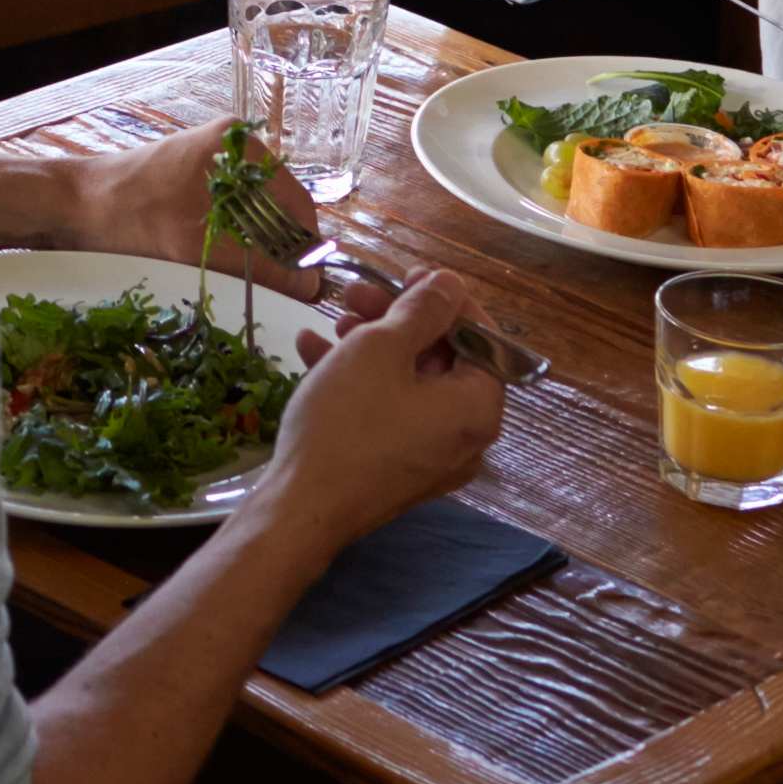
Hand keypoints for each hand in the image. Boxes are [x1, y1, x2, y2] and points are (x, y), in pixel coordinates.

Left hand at [73, 120, 318, 291]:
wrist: (70, 205)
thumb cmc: (130, 217)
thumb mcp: (196, 246)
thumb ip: (257, 266)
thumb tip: (311, 286)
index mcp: (241, 147)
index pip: (297, 203)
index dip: (305, 248)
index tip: (307, 288)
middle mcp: (234, 148)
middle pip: (278, 210)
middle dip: (280, 251)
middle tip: (278, 294)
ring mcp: (214, 164)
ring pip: (254, 216)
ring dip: (255, 251)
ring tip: (251, 286)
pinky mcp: (195, 181)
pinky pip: (232, 216)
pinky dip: (233, 243)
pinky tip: (225, 269)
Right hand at [261, 269, 503, 541]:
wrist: (300, 508)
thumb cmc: (346, 421)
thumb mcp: (381, 349)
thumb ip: (423, 309)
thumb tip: (452, 285)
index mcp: (478, 408)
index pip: (482, 339)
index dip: (447, 300)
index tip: (408, 275)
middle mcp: (465, 438)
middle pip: (442, 360)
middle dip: (398, 320)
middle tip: (357, 295)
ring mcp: (431, 458)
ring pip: (410, 384)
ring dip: (373, 346)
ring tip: (333, 322)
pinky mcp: (397, 469)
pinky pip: (390, 413)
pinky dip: (360, 381)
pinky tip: (312, 354)